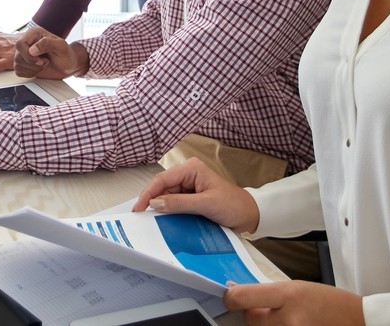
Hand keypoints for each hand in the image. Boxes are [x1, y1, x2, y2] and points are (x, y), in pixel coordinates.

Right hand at [13, 28, 83, 79]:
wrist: (68, 66)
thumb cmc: (67, 55)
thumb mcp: (62, 47)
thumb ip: (47, 43)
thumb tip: (32, 49)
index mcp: (34, 34)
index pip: (20, 44)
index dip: (28, 55)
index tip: (41, 60)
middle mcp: (28, 42)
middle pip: (17, 56)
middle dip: (32, 64)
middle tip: (45, 62)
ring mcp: (24, 53)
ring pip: (17, 64)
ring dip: (32, 69)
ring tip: (43, 65)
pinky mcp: (24, 63)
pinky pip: (18, 71)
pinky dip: (29, 74)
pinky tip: (38, 70)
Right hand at [132, 157, 260, 234]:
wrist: (250, 215)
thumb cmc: (233, 205)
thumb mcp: (206, 204)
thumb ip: (179, 203)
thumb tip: (155, 203)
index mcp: (191, 168)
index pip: (163, 179)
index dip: (148, 193)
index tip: (139, 208)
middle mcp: (188, 174)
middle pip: (162, 187)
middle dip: (152, 201)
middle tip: (140, 216)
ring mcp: (188, 186)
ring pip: (166, 197)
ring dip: (159, 208)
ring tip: (149, 220)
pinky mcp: (190, 198)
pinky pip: (173, 204)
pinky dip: (168, 212)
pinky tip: (162, 220)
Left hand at [224, 280, 363, 325]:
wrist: (359, 321)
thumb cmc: (330, 303)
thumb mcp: (299, 288)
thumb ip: (269, 292)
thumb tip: (237, 293)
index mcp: (289, 295)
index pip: (243, 297)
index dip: (231, 297)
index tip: (229, 296)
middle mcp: (289, 319)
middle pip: (251, 319)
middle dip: (255, 315)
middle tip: (271, 311)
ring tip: (287, 320)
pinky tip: (291, 325)